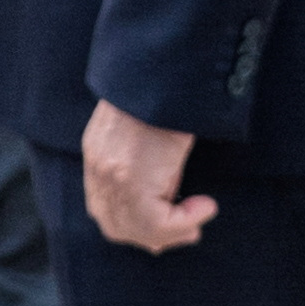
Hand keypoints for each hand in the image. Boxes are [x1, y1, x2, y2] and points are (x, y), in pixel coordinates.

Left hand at [79, 102, 214, 250]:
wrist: (159, 68)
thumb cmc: (165, 92)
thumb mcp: (148, 127)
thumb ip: (147, 158)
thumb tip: (169, 188)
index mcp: (98, 154)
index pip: (103, 208)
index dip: (132, 225)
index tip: (165, 224)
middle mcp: (98, 168)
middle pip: (114, 226)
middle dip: (151, 237)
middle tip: (186, 233)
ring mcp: (111, 176)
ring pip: (136, 229)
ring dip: (171, 233)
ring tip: (196, 224)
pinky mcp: (130, 179)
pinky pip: (157, 223)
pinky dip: (184, 222)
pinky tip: (206, 207)